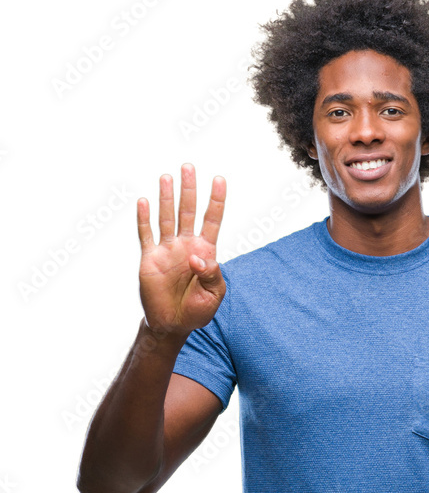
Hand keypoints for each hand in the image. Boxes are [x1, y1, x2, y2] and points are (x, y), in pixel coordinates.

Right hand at [137, 163, 226, 337]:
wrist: (172, 325)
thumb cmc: (197, 311)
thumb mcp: (213, 295)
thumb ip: (212, 275)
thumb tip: (198, 258)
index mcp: (205, 252)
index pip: (212, 220)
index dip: (216, 200)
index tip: (219, 179)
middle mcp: (186, 246)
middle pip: (188, 211)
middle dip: (189, 190)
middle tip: (188, 167)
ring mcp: (167, 250)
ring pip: (167, 217)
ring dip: (166, 197)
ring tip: (167, 177)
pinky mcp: (150, 259)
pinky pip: (146, 234)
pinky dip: (144, 218)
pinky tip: (144, 201)